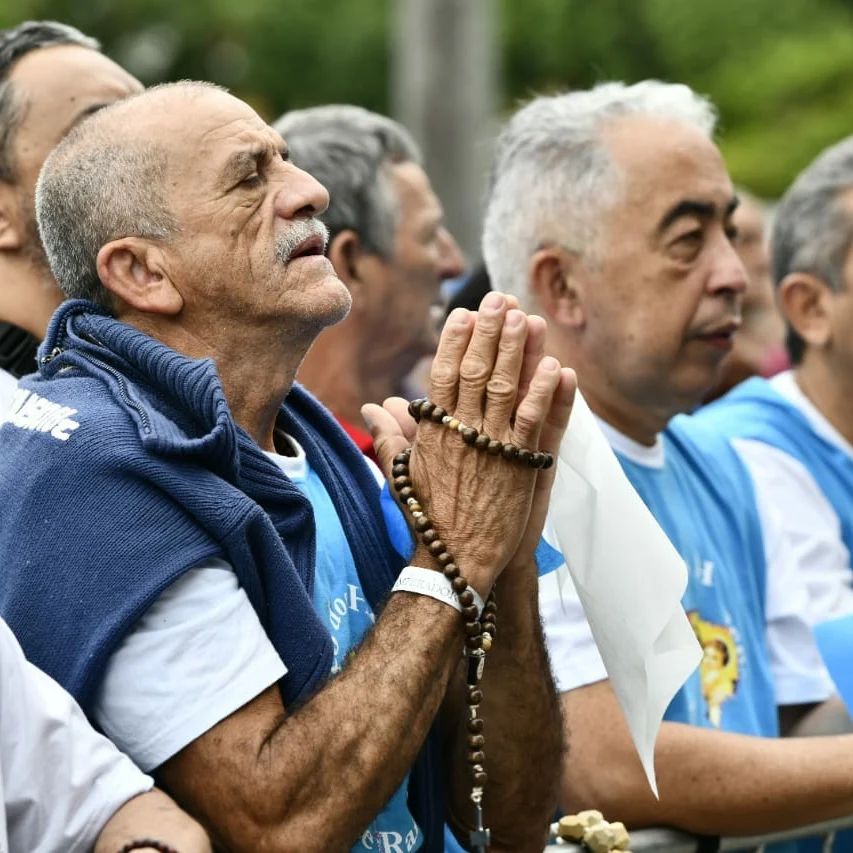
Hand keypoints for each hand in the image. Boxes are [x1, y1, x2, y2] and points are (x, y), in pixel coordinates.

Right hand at [364, 291, 574, 595]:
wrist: (455, 561)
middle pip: (477, 372)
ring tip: (526, 318)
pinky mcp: (519, 467)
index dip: (456, 342)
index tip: (465, 314)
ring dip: (517, 352)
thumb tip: (372, 407)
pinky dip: (543, 394)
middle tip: (501, 300)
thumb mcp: (402, 473)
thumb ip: (389, 436)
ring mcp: (492, 448)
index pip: (445, 375)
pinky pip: (533, 422)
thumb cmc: (428, 519)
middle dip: (489, 333)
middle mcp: (463, 433)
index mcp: (435, 432)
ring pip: (505, 389)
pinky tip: (554, 367)